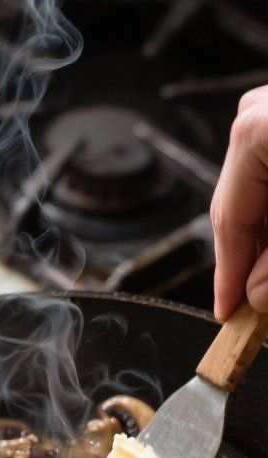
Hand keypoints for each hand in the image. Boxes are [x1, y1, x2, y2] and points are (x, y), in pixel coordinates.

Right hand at [212, 86, 267, 318]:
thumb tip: (256, 295)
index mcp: (253, 132)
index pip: (227, 222)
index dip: (228, 278)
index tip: (229, 314)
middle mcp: (254, 113)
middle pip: (238, 207)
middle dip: (251, 259)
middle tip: (258, 303)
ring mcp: (267, 109)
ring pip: (254, 193)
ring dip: (264, 237)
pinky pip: (266, 171)